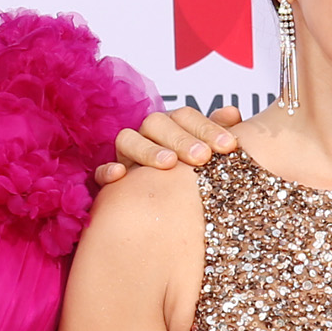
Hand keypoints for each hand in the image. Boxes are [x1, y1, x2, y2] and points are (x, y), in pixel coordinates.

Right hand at [95, 103, 244, 186]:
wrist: (173, 217)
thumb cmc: (198, 181)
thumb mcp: (214, 159)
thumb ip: (221, 135)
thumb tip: (232, 113)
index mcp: (175, 128)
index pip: (186, 116)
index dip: (207, 128)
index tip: (229, 146)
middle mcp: (149, 137)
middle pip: (157, 123)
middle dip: (182, 139)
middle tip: (203, 157)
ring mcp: (127, 156)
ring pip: (127, 140)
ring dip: (148, 150)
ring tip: (169, 164)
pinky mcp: (109, 181)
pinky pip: (100, 171)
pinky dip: (108, 171)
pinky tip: (120, 176)